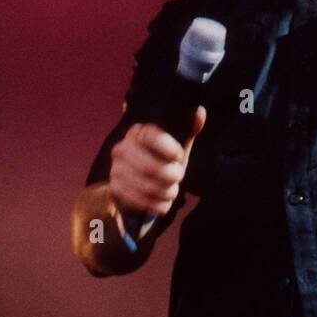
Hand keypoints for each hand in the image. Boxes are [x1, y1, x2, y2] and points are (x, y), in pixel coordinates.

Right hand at [109, 106, 205, 220]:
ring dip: (167, 192)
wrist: (136, 184)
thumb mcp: (175, 147)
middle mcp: (122, 149)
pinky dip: (158, 204)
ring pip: (148, 187)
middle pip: (150, 167)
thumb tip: (200, 112)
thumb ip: (188, 131)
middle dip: (172, 175)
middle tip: (179, 176)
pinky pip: (141, 201)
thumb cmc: (161, 161)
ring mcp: (116, 170)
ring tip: (172, 190)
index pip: (150, 136)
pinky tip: (163, 201)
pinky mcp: (115, 189)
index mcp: (137, 133)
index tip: (179, 156)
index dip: (169, 147)